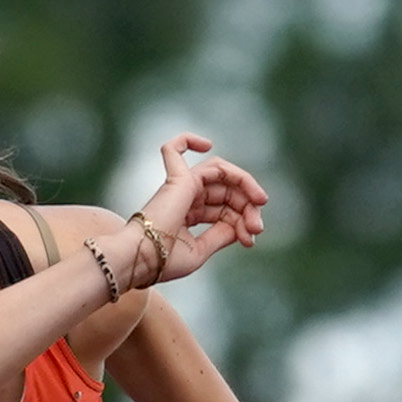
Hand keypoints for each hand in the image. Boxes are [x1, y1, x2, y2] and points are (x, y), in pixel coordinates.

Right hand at [135, 133, 268, 282]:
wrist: (143, 261)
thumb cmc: (164, 261)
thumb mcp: (201, 251)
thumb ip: (221, 235)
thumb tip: (241, 228)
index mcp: (189, 216)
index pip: (224, 210)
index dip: (242, 222)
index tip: (250, 241)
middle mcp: (185, 198)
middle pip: (227, 192)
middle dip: (247, 207)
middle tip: (258, 227)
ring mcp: (181, 187)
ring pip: (220, 173)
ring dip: (244, 184)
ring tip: (259, 200)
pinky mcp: (177, 180)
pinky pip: (175, 149)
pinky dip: (188, 140)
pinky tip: (206, 144)